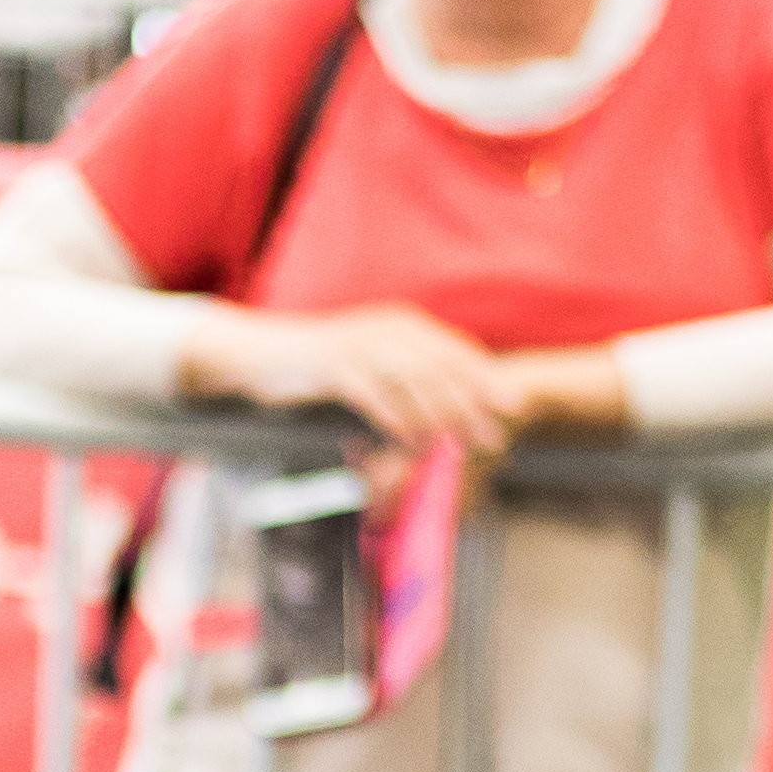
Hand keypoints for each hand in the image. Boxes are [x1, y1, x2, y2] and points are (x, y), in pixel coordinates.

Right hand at [185, 301, 519, 457]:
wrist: (260, 353)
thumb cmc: (318, 364)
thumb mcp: (368, 362)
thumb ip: (405, 376)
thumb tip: (442, 404)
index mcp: (402, 325)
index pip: (455, 352)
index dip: (486, 380)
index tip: (512, 408)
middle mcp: (387, 330)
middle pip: (441, 369)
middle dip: (473, 405)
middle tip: (496, 436)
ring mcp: (361, 347)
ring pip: (413, 384)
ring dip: (441, 417)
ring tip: (460, 445)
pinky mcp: (335, 367)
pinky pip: (375, 396)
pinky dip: (396, 420)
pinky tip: (412, 443)